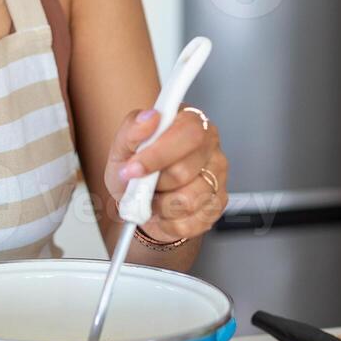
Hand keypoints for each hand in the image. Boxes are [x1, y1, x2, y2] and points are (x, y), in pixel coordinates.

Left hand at [102, 105, 228, 243]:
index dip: (158, 154)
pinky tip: (165, 210)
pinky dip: (168, 222)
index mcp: (191, 122)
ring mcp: (218, 177)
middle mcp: (209, 147)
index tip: (134, 169)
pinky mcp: (217, 205)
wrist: (139, 200)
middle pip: (184, 171)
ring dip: (161, 204)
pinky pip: (190, 222)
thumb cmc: (136, 169)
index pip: (188, 134)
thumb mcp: (123, 147)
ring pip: (188, 201)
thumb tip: (149, 118)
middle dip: (155, 183)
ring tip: (155, 196)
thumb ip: (132, 130)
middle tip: (142, 183)